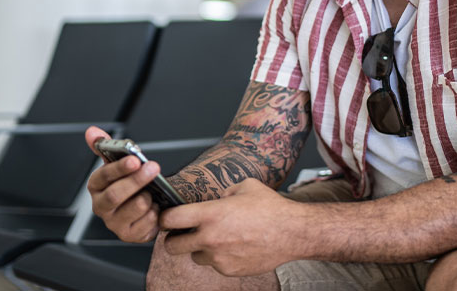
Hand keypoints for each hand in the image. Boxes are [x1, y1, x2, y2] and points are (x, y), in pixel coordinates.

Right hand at [84, 126, 161, 242]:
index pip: (103, 176)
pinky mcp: (130, 235)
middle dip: (136, 180)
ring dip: (149, 197)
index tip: (134, 159)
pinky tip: (157, 208)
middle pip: (115, 194)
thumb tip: (92, 131)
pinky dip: (156, 213)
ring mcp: (114, 223)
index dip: (119, 168)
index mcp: (96, 186)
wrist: (147, 204)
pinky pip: (147, 223)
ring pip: (135, 207)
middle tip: (153, 167)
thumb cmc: (130, 183)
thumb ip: (107, 147)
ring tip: (154, 192)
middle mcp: (101, 206)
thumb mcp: (120, 164)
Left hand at [160, 178, 302, 276]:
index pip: (169, 219)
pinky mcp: (228, 270)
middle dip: (173, 239)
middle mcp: (210, 238)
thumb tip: (217, 198)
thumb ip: (224, 192)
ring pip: (194, 256)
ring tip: (219, 238)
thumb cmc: (271, 208)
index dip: (164, 218)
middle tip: (182, 233)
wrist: (292, 233)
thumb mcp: (246, 186)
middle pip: (171, 246)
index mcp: (210, 214)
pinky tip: (236, 246)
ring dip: (200, 248)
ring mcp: (218, 257)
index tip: (167, 218)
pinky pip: (214, 265)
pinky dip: (220, 257)